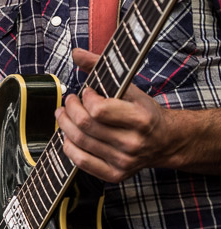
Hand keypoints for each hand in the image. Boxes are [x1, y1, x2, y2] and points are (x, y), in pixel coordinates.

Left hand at [54, 47, 176, 181]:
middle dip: (70, 109)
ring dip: (64, 125)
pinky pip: (81, 162)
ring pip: (80, 142)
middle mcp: (132, 143)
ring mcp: (123, 161)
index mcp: (140, 119)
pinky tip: (69, 135)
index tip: (86, 92)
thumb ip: (102, 68)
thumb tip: (76, 53)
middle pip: (85, 125)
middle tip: (69, 102)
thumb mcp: (130, 88)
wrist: (166, 142)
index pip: (98, 110)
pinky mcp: (115, 175)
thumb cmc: (145, 113)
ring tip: (63, 115)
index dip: (86, 98)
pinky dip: (69, 146)